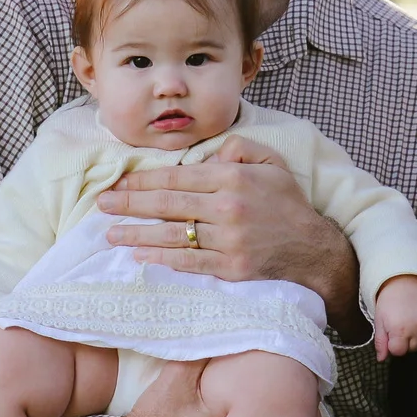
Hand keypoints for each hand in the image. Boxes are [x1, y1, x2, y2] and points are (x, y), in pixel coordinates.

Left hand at [97, 140, 364, 335]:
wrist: (313, 250)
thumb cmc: (287, 204)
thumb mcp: (271, 163)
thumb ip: (239, 148)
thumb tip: (208, 154)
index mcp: (233, 179)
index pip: (178, 177)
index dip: (144, 181)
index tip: (120, 184)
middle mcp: (227, 208)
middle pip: (167, 205)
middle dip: (130, 204)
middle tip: (102, 205)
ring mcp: (229, 240)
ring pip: (172, 236)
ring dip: (137, 235)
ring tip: (111, 233)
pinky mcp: (231, 267)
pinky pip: (189, 262)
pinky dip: (162, 260)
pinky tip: (141, 256)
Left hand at [373, 276, 416, 361]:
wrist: (404, 282)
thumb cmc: (390, 302)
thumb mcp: (379, 321)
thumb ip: (380, 342)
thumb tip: (381, 359)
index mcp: (399, 330)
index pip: (399, 351)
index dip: (395, 345)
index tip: (393, 336)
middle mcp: (416, 328)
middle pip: (413, 348)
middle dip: (407, 341)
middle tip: (403, 327)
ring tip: (414, 323)